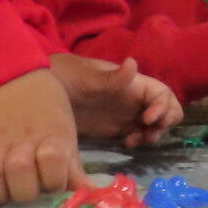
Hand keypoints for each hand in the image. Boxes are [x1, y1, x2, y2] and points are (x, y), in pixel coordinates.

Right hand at [0, 68, 82, 205]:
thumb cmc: (43, 105)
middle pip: (23, 188)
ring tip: (5, 185)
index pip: (55, 176)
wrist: (8, 72)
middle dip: (26, 193)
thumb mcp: (64, 130)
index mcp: (53, 137)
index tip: (52, 179)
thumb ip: (72, 165)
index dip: (54, 184)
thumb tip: (88, 194)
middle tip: (26, 185)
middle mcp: (23, 141)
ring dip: (0, 191)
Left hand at [48, 53, 181, 147]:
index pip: (162, 93)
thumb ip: (112, 77)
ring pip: (155, 124)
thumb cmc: (67, 76)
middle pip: (166, 109)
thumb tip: (133, 63)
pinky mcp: (115, 128)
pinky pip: (138, 134)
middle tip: (149, 134)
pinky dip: (139, 140)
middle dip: (165, 122)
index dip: (163, 107)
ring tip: (136, 140)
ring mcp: (126, 113)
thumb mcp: (88, 78)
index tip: (148, 120)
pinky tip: (126, 144)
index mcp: (133, 83)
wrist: (42, 90)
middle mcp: (135, 98)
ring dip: (153, 133)